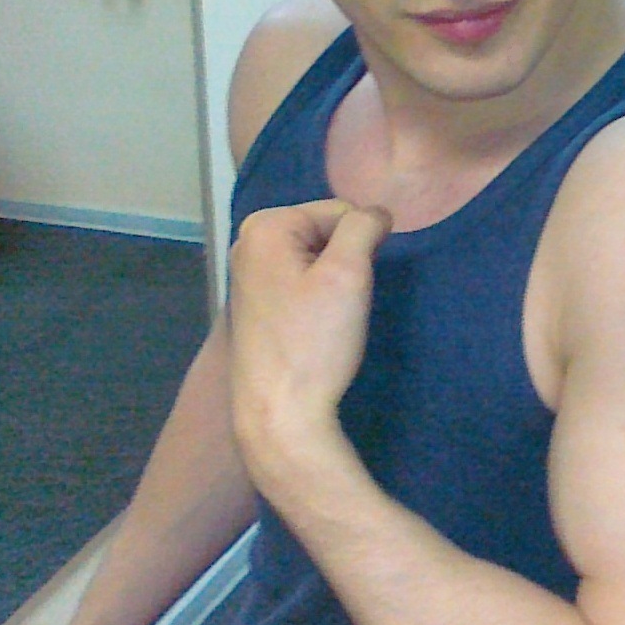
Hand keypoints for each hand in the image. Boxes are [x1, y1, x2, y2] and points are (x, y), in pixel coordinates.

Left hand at [228, 200, 390, 493]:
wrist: (279, 413)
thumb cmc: (313, 343)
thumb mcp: (348, 274)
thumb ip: (364, 226)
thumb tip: (377, 213)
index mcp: (264, 226)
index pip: (341, 211)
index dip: (360, 246)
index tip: (349, 289)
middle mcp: (247, 243)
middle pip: (324, 232)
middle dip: (344, 263)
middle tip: (338, 306)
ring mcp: (248, 275)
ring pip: (316, 259)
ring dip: (333, 283)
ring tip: (327, 320)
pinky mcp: (255, 305)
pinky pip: (300, 282)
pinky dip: (316, 300)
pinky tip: (314, 330)